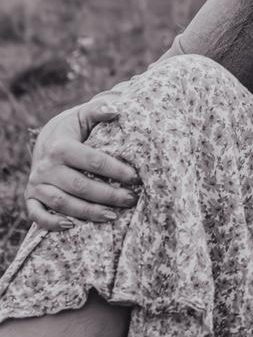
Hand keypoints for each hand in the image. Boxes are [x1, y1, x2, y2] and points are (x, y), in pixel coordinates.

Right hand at [25, 96, 139, 229]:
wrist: (46, 139)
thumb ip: (99, 110)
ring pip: (62, 203)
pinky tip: (72, 226)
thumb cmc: (74, 128)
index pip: (93, 161)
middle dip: (108, 195)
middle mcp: (47, 167)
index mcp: (61, 147)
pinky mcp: (31, 197)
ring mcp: (37, 184)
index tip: (137, 178)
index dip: (117, 171)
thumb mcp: (84, 115)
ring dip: (88, 212)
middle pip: (80, 186)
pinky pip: (37, 215)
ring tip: (113, 216)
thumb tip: (117, 110)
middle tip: (132, 199)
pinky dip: (51, 223)